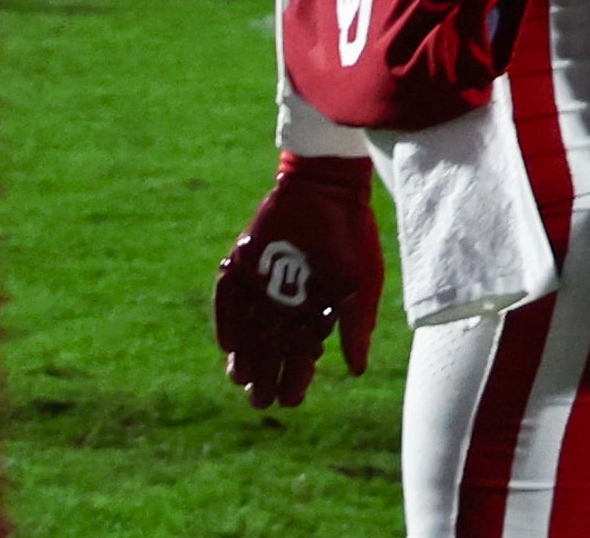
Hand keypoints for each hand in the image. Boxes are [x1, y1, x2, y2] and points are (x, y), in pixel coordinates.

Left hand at [210, 154, 379, 406]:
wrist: (328, 188)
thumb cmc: (351, 237)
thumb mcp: (362, 286)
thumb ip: (356, 327)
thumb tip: (356, 371)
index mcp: (314, 311)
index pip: (302, 355)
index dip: (296, 379)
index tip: (290, 401)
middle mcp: (285, 302)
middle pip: (270, 349)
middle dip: (265, 377)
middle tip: (259, 400)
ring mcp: (261, 284)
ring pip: (246, 330)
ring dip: (243, 356)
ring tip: (240, 378)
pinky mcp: (242, 263)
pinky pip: (228, 299)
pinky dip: (227, 321)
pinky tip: (229, 345)